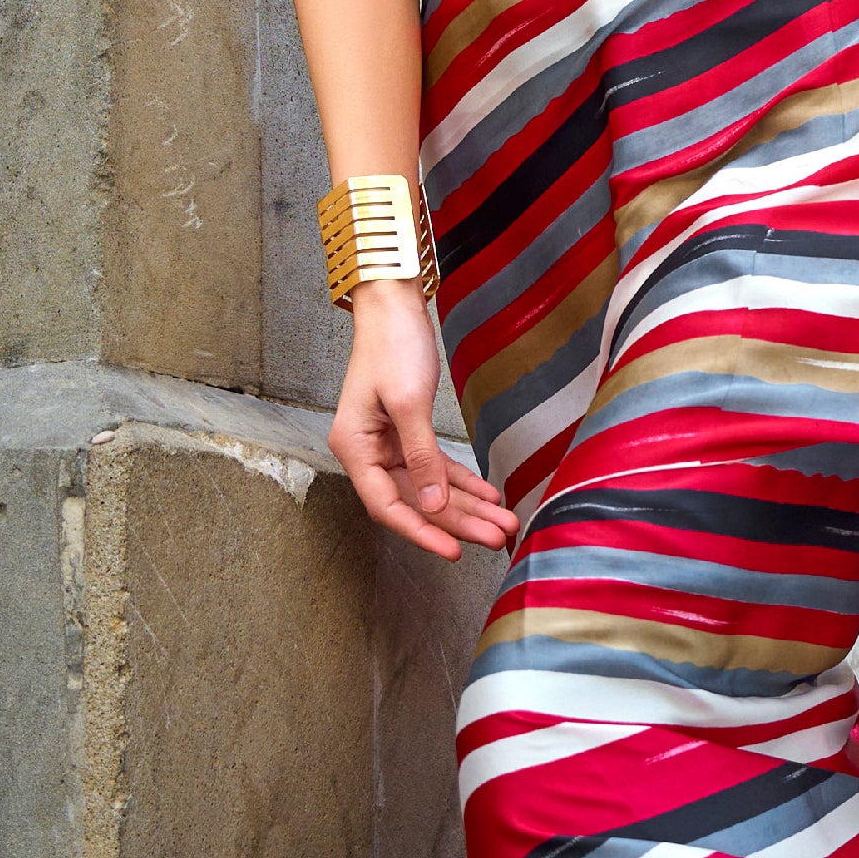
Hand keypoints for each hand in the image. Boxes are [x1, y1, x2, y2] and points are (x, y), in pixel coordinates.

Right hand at [330, 278, 517, 559]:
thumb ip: (421, 457)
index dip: (422, 532)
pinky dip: (463, 482)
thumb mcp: (409, 403)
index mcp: (354, 448)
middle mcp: (367, 452)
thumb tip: (433, 504)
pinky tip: (490, 496)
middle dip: (459, 521)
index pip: (387, 506)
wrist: (393, 306)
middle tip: (499, 538)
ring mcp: (387, 444)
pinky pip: (436, 467)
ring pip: (430, 487)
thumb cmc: (393, 347)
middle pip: (415, 501)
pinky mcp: (406, 432)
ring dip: (467, 506)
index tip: (456, 551)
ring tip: (504, 523)